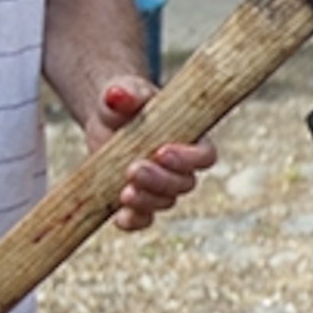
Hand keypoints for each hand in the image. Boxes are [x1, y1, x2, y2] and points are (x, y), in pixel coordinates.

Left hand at [96, 78, 216, 231]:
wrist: (107, 119)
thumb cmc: (127, 101)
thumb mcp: (125, 91)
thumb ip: (126, 92)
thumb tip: (116, 94)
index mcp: (191, 139)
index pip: (204, 156)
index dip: (188, 160)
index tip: (162, 152)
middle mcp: (180, 167)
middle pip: (184, 184)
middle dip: (160, 181)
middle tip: (133, 169)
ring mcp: (160, 186)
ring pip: (165, 202)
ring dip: (147, 200)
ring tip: (124, 192)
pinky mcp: (139, 199)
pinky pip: (144, 218)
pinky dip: (134, 221)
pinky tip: (120, 217)